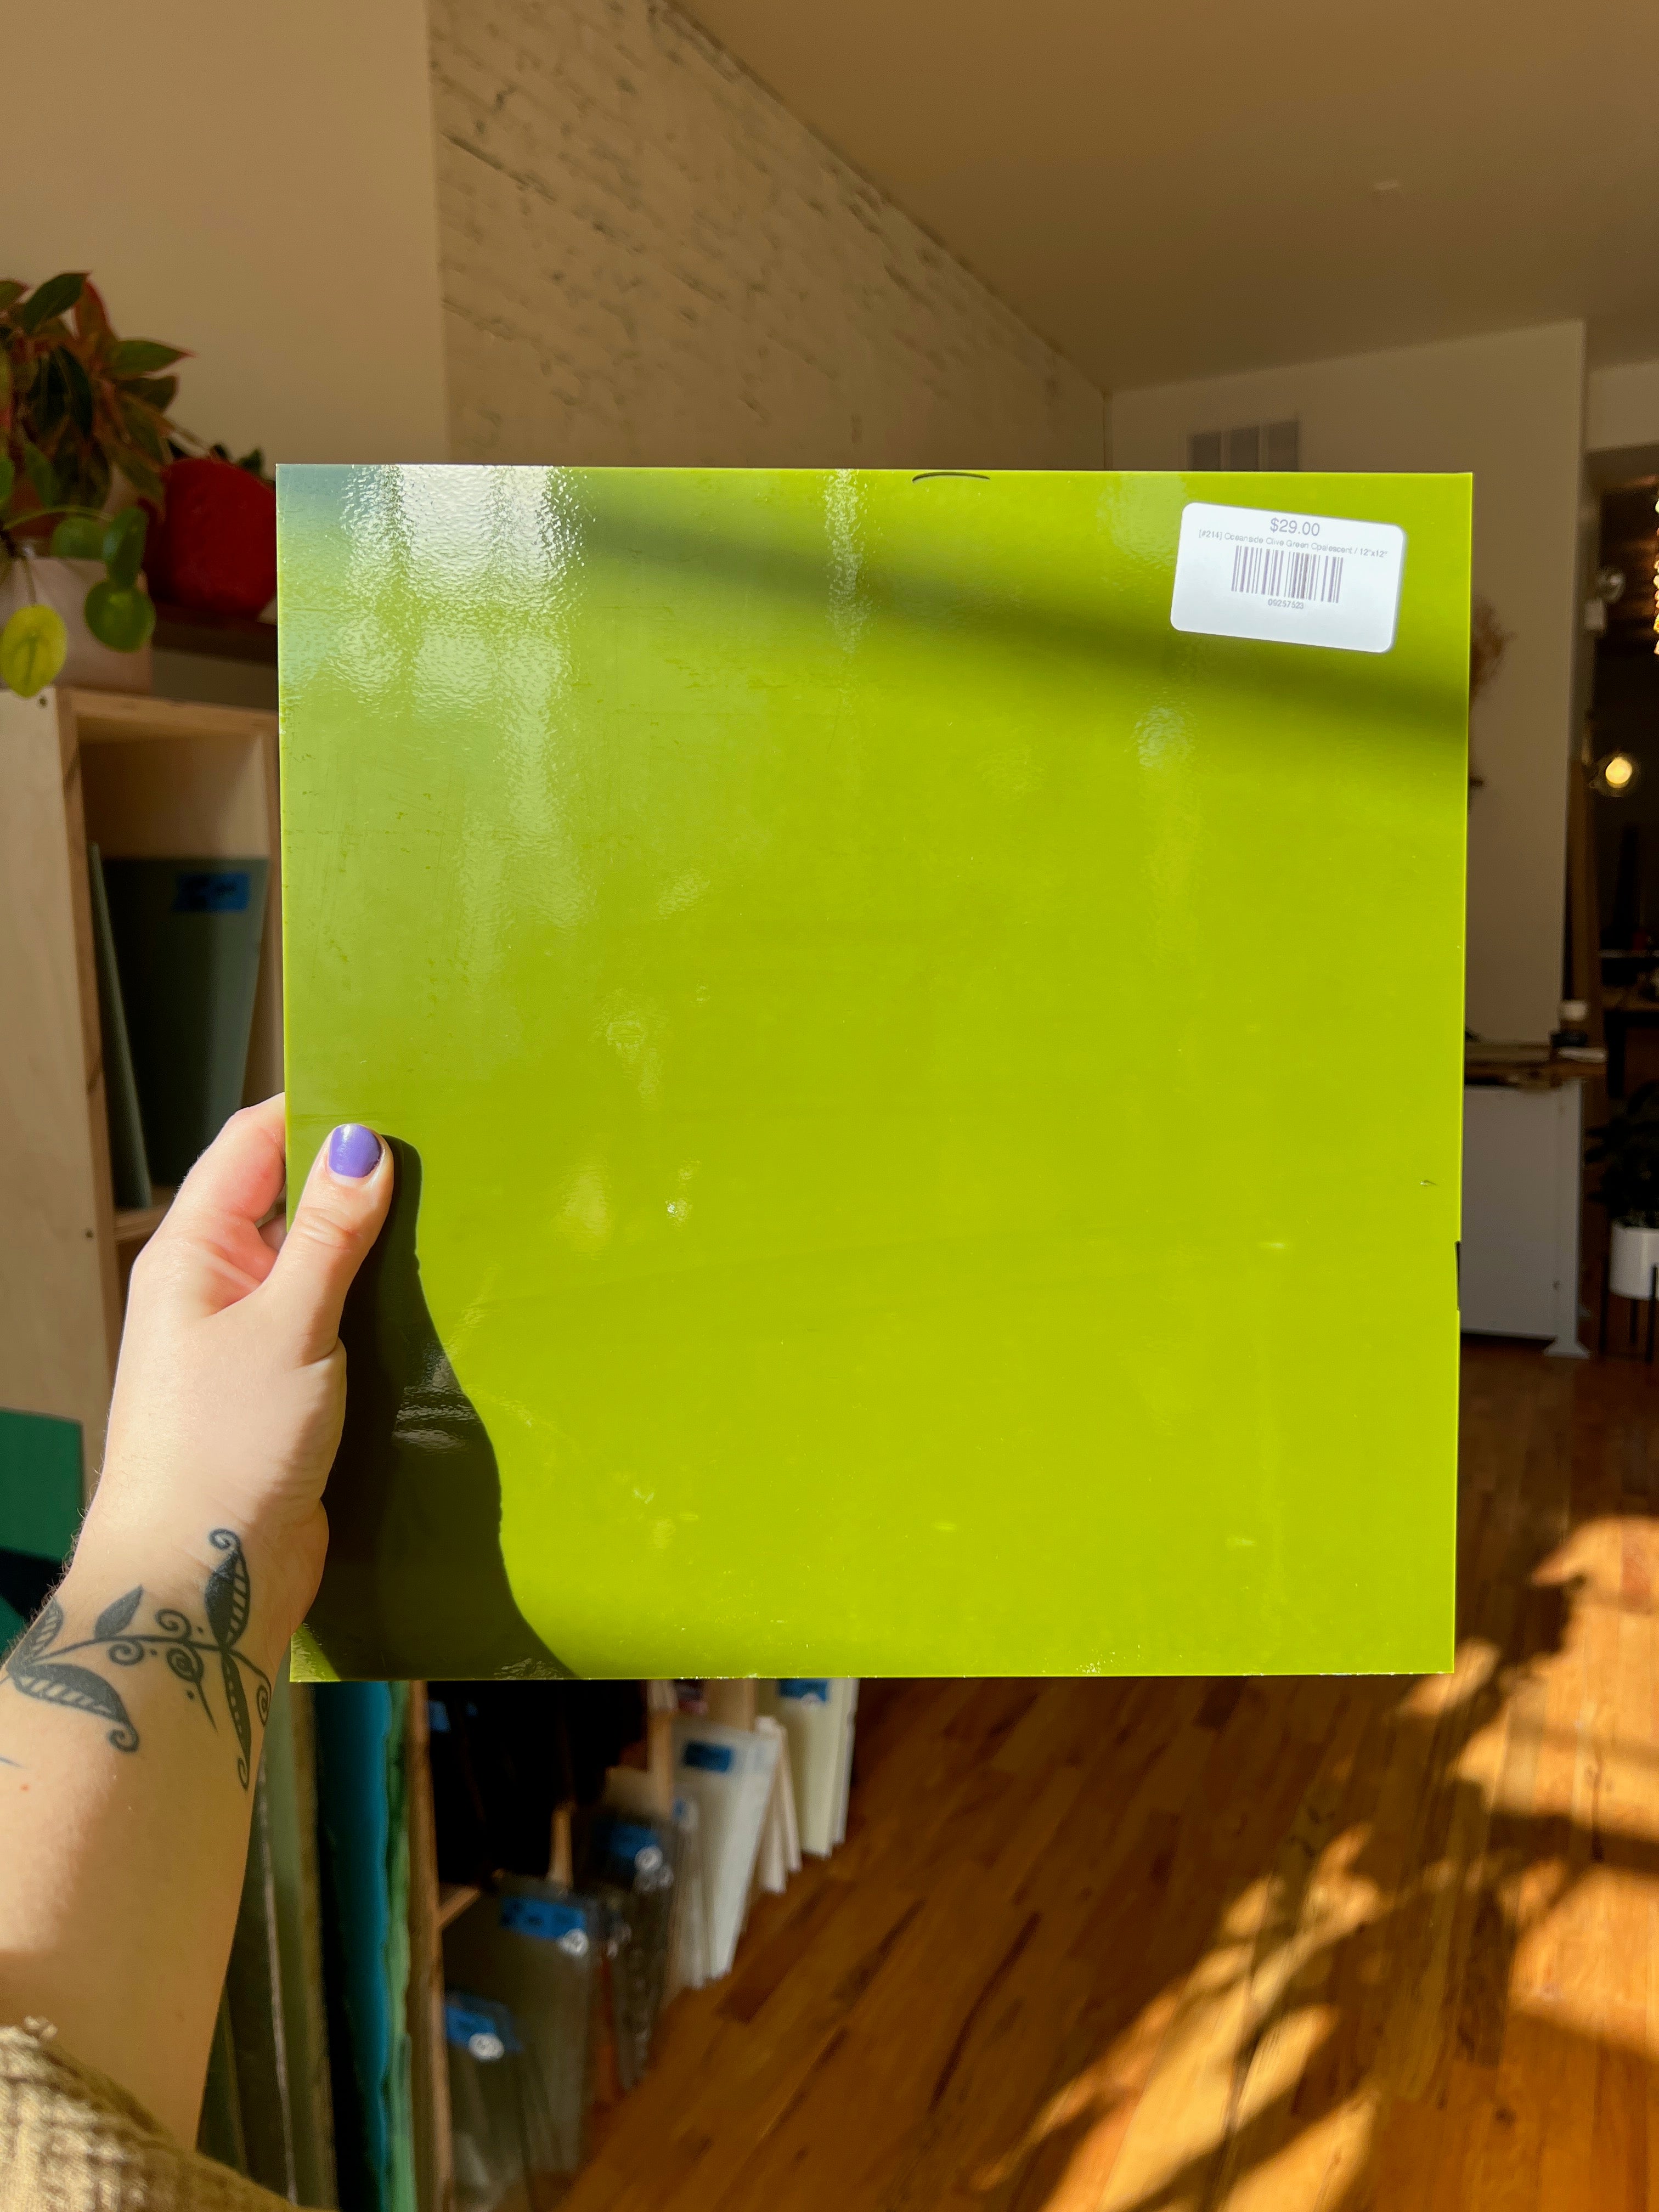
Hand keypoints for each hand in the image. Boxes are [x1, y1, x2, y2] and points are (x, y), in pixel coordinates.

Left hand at [78, 1095, 393, 1659]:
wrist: (203, 1581)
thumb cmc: (223, 1449)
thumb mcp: (288, 1325)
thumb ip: (328, 1234)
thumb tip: (361, 1143)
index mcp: (194, 1252)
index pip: (252, 1143)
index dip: (315, 1107)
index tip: (392, 1090)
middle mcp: (216, 1286)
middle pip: (290, 1198)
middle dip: (358, 1176)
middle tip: (442, 1151)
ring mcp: (251, 1339)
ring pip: (320, 1263)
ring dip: (376, 1247)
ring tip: (452, 1217)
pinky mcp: (287, 1388)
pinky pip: (337, 1322)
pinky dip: (378, 1306)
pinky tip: (432, 1299)